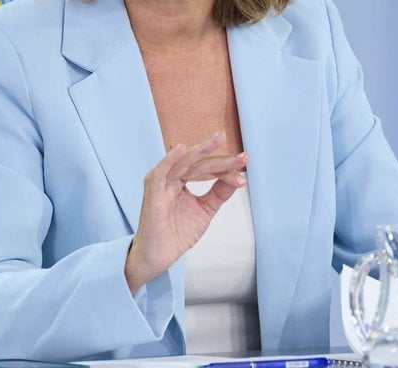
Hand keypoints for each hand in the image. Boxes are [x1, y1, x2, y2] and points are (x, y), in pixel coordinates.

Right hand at [124, 132, 248, 293]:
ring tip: (218, 140)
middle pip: (198, 163)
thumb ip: (218, 194)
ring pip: (183, 163)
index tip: (244, 167)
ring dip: (201, 151)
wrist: (159, 257)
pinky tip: (182, 149)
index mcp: (181, 180)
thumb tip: (238, 178)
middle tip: (243, 157)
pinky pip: (160, 173)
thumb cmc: (176, 233)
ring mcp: (161, 185)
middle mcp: (171, 179)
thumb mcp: (205, 210)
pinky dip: (169, 160)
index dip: (226, 168)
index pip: (206, 168)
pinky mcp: (152, 194)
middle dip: (221, 159)